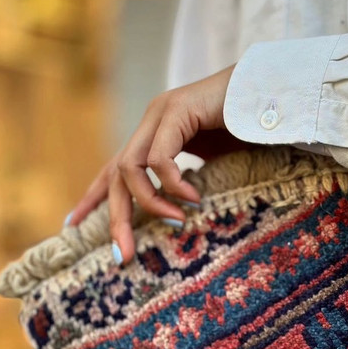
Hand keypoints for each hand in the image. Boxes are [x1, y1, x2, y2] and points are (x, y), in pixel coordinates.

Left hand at [65, 64, 235, 263]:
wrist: (274, 94)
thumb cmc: (248, 131)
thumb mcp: (211, 166)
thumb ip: (188, 184)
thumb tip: (178, 218)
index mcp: (154, 134)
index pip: (114, 169)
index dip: (93, 197)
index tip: (73, 224)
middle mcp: (151, 122)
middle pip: (115, 176)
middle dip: (116, 218)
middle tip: (121, 253)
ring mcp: (161, 113)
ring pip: (130, 168)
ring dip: (150, 203)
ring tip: (177, 222)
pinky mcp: (176, 110)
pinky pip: (159, 158)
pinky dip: (173, 184)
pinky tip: (194, 199)